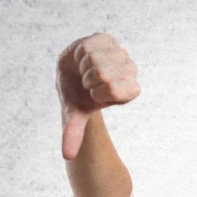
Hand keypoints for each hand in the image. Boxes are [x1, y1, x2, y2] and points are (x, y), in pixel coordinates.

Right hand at [56, 32, 140, 160]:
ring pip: (97, 58)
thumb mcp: (77, 114)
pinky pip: (91, 45)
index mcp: (130, 91)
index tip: (94, 95)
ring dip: (84, 66)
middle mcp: (130, 72)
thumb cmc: (79, 98)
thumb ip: (74, 132)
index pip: (115, 91)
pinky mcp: (108, 39)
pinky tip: (84, 59)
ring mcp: (121, 54)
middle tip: (88, 82)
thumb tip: (66, 156)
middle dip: (88, 79)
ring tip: (86, 71)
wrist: (74, 76)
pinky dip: (81, 52)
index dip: (98, 93)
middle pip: (104, 74)